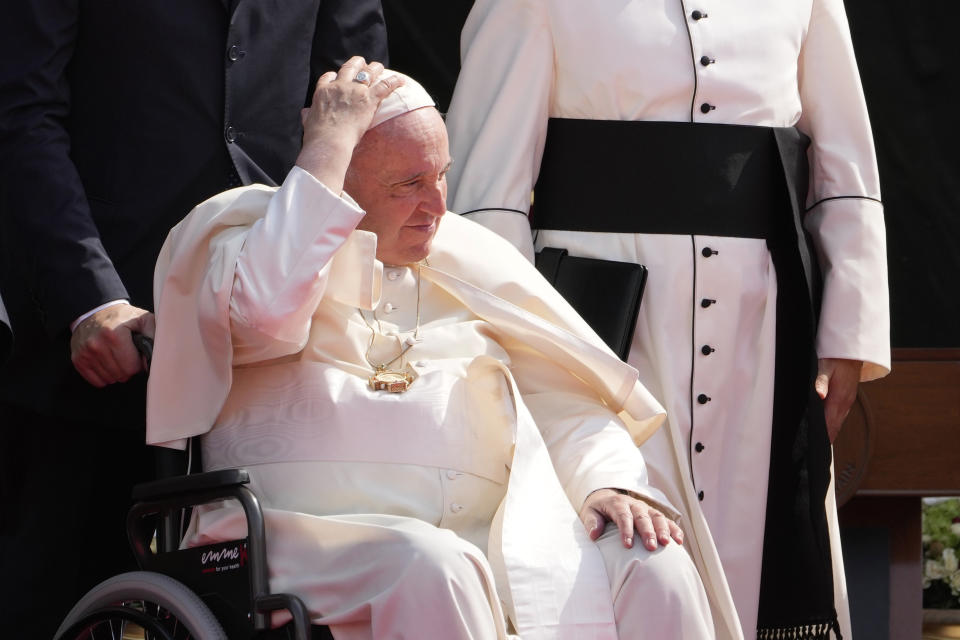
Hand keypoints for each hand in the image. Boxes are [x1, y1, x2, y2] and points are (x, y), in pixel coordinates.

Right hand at [70, 303, 154, 386]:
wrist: (96, 311)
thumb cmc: (123, 318)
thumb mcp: (143, 320)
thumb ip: (153, 338)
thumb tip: (154, 360)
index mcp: (114, 335)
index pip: (131, 367)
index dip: (138, 362)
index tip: (136, 353)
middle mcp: (97, 345)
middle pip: (121, 375)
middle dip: (128, 368)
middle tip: (127, 355)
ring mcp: (85, 353)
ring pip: (110, 379)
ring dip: (117, 372)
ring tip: (117, 357)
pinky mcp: (78, 360)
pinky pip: (97, 381)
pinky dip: (105, 375)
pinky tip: (107, 362)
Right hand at [296, 57, 403, 190]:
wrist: (329, 141)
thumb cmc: (317, 136)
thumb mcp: (308, 122)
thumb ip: (308, 115)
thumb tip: (305, 113)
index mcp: (323, 92)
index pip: (328, 77)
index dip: (334, 75)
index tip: (337, 76)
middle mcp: (339, 87)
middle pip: (349, 68)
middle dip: (357, 64)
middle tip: (362, 63)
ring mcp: (354, 91)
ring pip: (368, 72)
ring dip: (375, 68)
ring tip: (380, 67)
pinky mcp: (368, 100)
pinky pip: (384, 86)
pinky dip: (394, 82)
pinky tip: (401, 80)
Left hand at [580, 488, 683, 550]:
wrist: (606, 498)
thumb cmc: (598, 510)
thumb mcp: (589, 513)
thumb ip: (591, 522)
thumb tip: (594, 534)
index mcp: (617, 503)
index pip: (623, 515)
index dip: (626, 529)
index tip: (628, 545)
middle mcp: (634, 504)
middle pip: (642, 516)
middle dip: (647, 531)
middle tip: (651, 546)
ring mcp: (645, 508)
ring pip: (657, 516)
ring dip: (663, 529)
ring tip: (667, 544)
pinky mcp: (653, 514)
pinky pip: (666, 519)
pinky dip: (674, 529)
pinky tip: (679, 541)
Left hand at [814, 357, 860, 442]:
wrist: (852, 354)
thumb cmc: (836, 359)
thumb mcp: (824, 367)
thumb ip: (821, 381)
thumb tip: (819, 395)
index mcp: (839, 398)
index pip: (830, 422)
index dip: (824, 435)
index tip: (817, 445)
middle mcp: (845, 403)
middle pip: (835, 426)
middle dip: (826, 438)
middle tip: (816, 450)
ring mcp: (847, 402)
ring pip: (838, 422)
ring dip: (830, 432)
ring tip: (820, 443)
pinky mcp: (847, 400)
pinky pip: (840, 416)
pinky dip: (833, 424)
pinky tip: (827, 428)